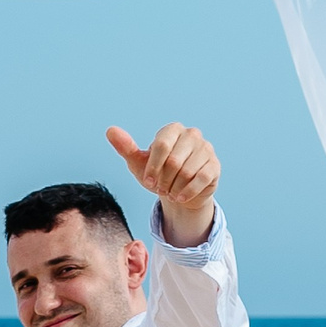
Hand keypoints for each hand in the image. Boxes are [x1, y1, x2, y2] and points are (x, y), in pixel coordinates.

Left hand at [107, 123, 218, 248]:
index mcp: (172, 129)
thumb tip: (110, 130)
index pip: (161, 146)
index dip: (153, 168)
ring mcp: (206, 149)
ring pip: (187, 172)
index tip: (148, 181)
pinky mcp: (214, 165)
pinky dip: (187, 192)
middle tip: (161, 188)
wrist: (178, 192)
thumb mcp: (139, 163)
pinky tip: (180, 197)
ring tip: (170, 192)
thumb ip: (125, 147)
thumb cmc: (158, 174)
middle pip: (175, 161)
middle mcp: (192, 135)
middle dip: (164, 180)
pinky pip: (201, 179)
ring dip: (175, 188)